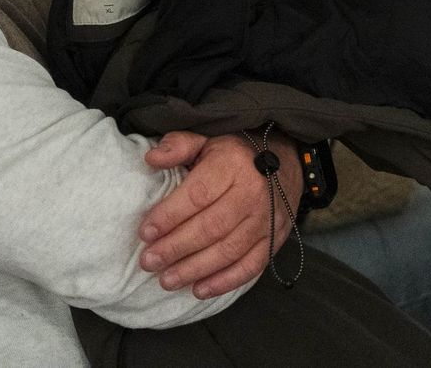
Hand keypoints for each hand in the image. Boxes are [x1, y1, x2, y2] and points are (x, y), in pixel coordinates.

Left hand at [138, 130, 301, 298]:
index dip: (169, 216)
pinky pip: (251, 267)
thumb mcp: (206, 140)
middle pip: (210, 228)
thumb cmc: (234, 153)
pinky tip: (199, 290)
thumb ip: (178, 146)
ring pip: (228, 251)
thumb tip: (151, 159)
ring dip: (195, 269)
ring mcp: (266, 220)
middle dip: (176, 248)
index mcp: (232, 165)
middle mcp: (252, 193)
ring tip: (166, 280)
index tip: (145, 232)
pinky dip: (224, 282)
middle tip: (148, 262)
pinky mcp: (275, 240)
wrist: (285, 161)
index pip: (197, 195)